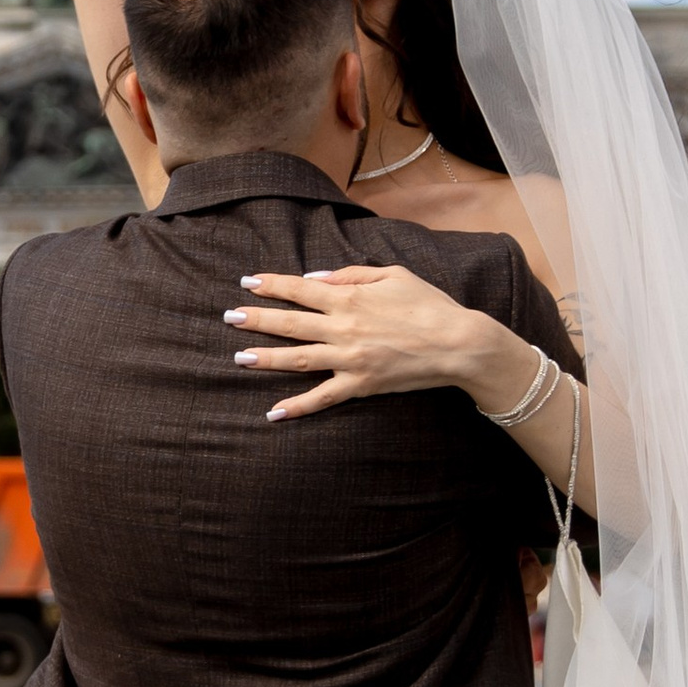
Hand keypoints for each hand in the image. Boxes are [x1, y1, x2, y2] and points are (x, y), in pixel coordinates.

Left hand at [225, 264, 521, 420]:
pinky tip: (275, 412)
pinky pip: (323, 398)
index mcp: (350, 298)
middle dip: (256, 319)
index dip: (272, 285)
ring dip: (266, 358)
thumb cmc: (429, 304)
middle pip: (290, 324)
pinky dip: (298, 406)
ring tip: (239, 357)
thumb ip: (351, 274)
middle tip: (229, 317)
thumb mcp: (393, 274)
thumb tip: (316, 278)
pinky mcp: (361, 385)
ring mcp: (350, 359)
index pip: (300, 289)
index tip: (247, 282)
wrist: (458, 344)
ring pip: (298, 359)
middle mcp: (344, 328)